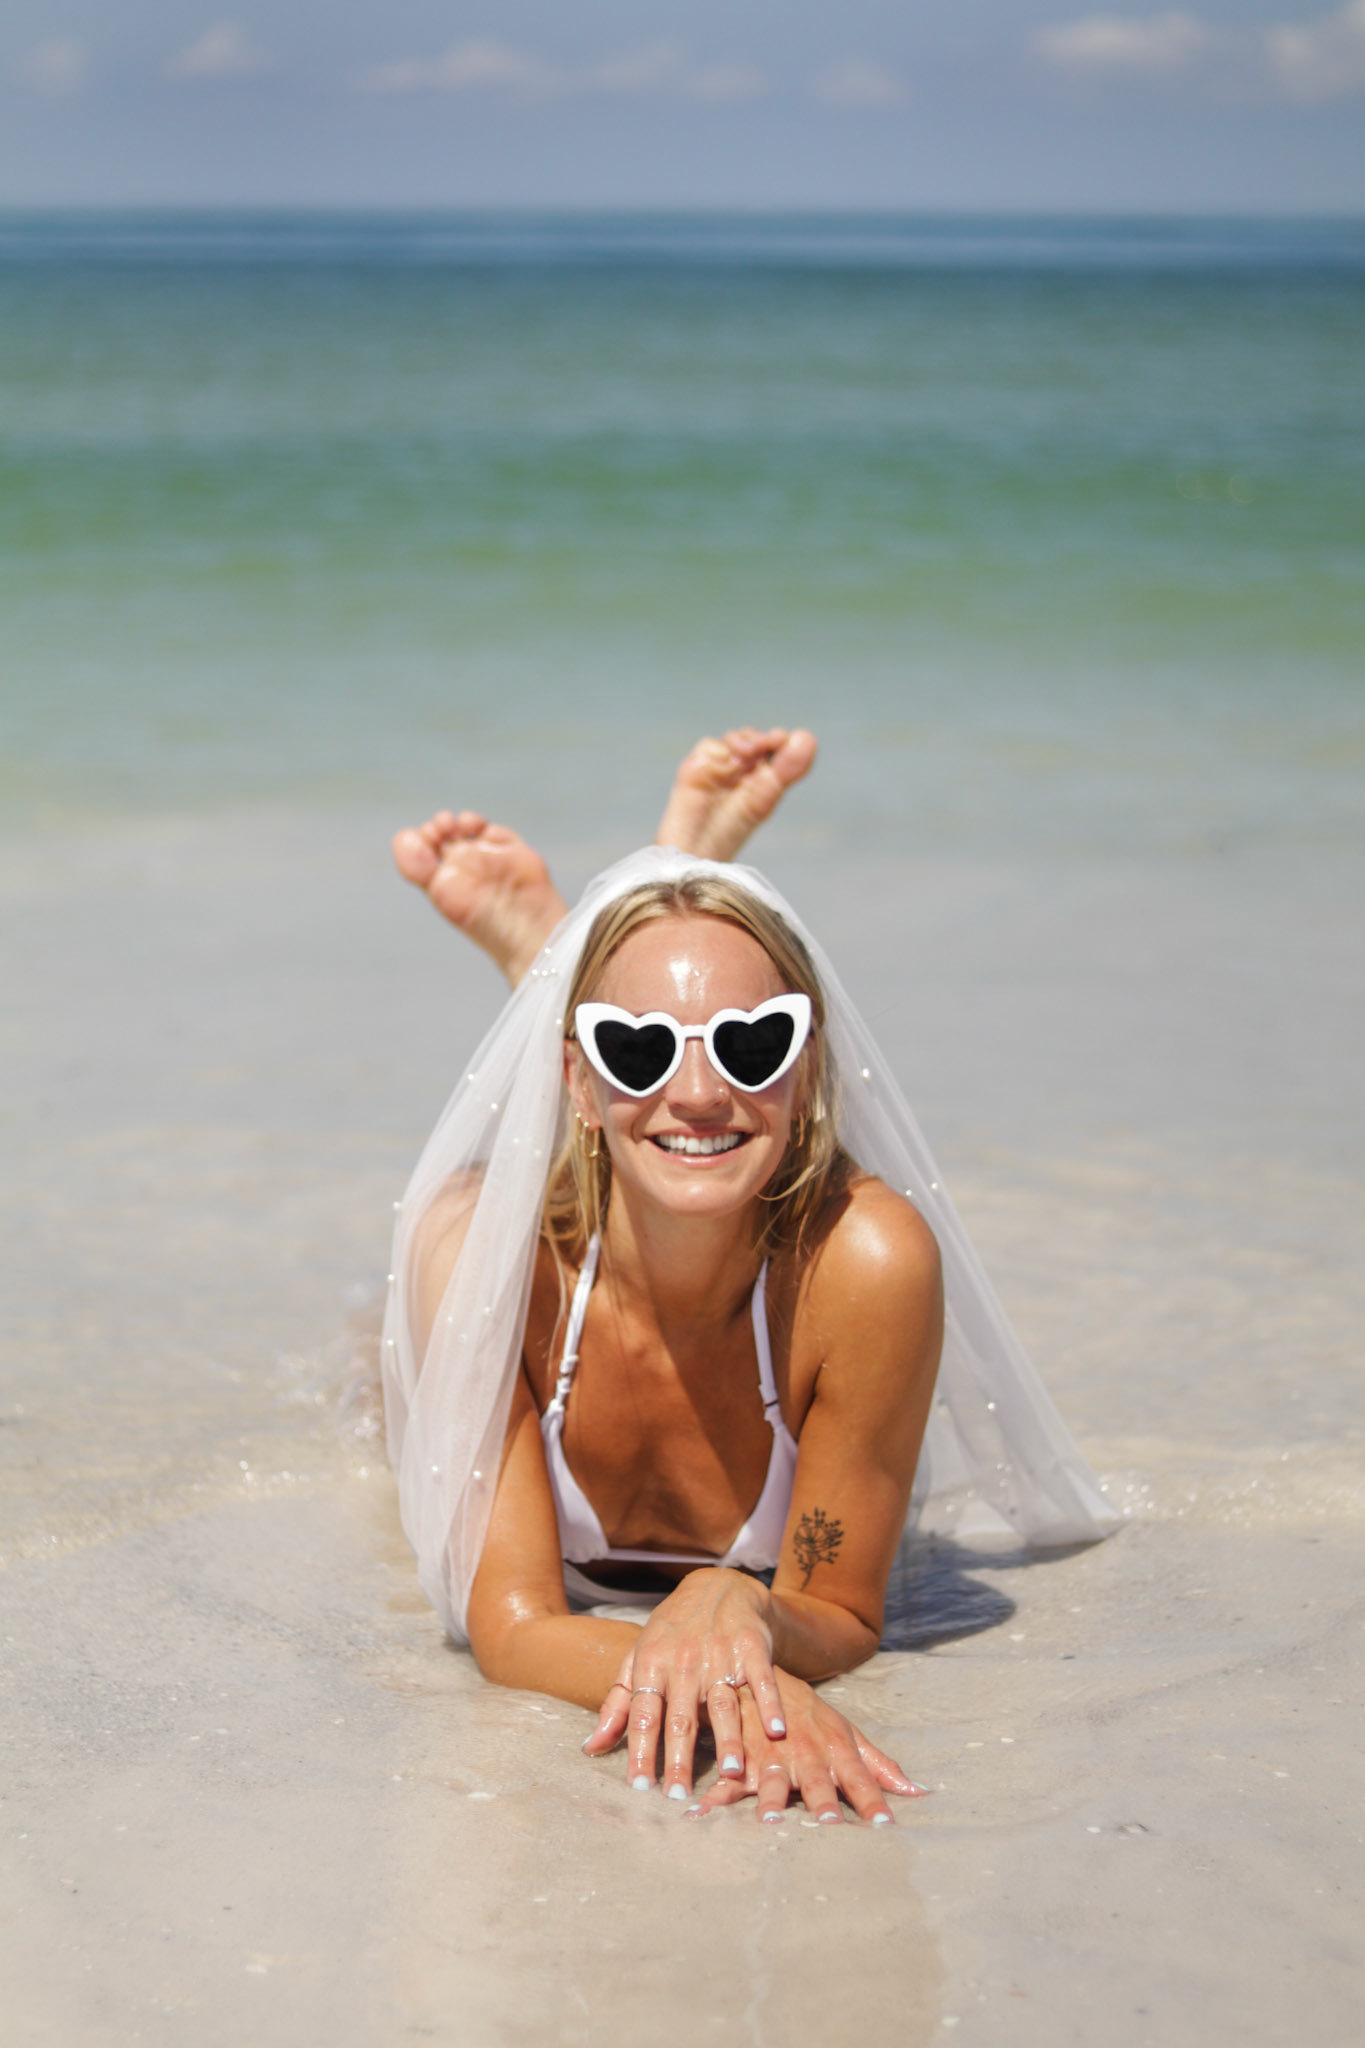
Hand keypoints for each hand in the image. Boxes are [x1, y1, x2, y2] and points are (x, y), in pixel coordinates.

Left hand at [580, 1568, 785, 1796]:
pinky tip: (777, 1730)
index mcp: (652, 1665)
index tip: (639, 1787)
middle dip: (679, 1758)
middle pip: (681, 1716)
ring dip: (728, 1738)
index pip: (643, 1714)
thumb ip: (617, 1704)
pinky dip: (771, 1704)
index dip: (640, 1750)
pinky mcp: (752, 1648)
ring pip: (723, 1703)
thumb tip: (590, 1748)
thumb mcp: (639, 1658)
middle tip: (678, 1796)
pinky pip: (762, 1680)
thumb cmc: (671, 1632)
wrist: (716, 1586)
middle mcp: (684, 1661)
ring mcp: (720, 1654)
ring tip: (731, 1773)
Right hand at [688, 1673, 925, 1824]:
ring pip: (772, 1780)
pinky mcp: (741, 1759)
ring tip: (770, 1822)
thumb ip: (879, 1765)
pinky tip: (700, 1814)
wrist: (761, 1678)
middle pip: (817, 1779)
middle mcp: (804, 1752)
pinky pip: (726, 1781)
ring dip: (771, 1800)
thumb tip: (917, 1792)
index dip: (872, 1802)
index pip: (860, 1778)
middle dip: (823, 1802)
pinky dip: (713, 1798)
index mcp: (835, 1747)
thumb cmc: (810, 1715)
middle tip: (829, 1826)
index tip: (886, 1827)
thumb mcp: (847, 1733)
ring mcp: (771, 1755)